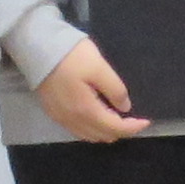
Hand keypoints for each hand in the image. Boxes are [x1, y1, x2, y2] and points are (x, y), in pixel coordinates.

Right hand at [33, 38, 147, 143]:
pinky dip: (91, 128)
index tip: (146, 121)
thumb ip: (115, 89)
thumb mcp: (99, 67)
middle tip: (131, 117)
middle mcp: (73, 120)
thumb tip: (125, 107)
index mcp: (86, 111)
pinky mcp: (53, 113)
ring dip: (105, 130)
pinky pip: (77, 130)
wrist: (37, 48)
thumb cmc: (71, 55)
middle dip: (120, 130)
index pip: (115, 128)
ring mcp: (61, 118)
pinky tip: (96, 115)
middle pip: (103, 136)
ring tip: (116, 116)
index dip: (133, 127)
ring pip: (89, 136)